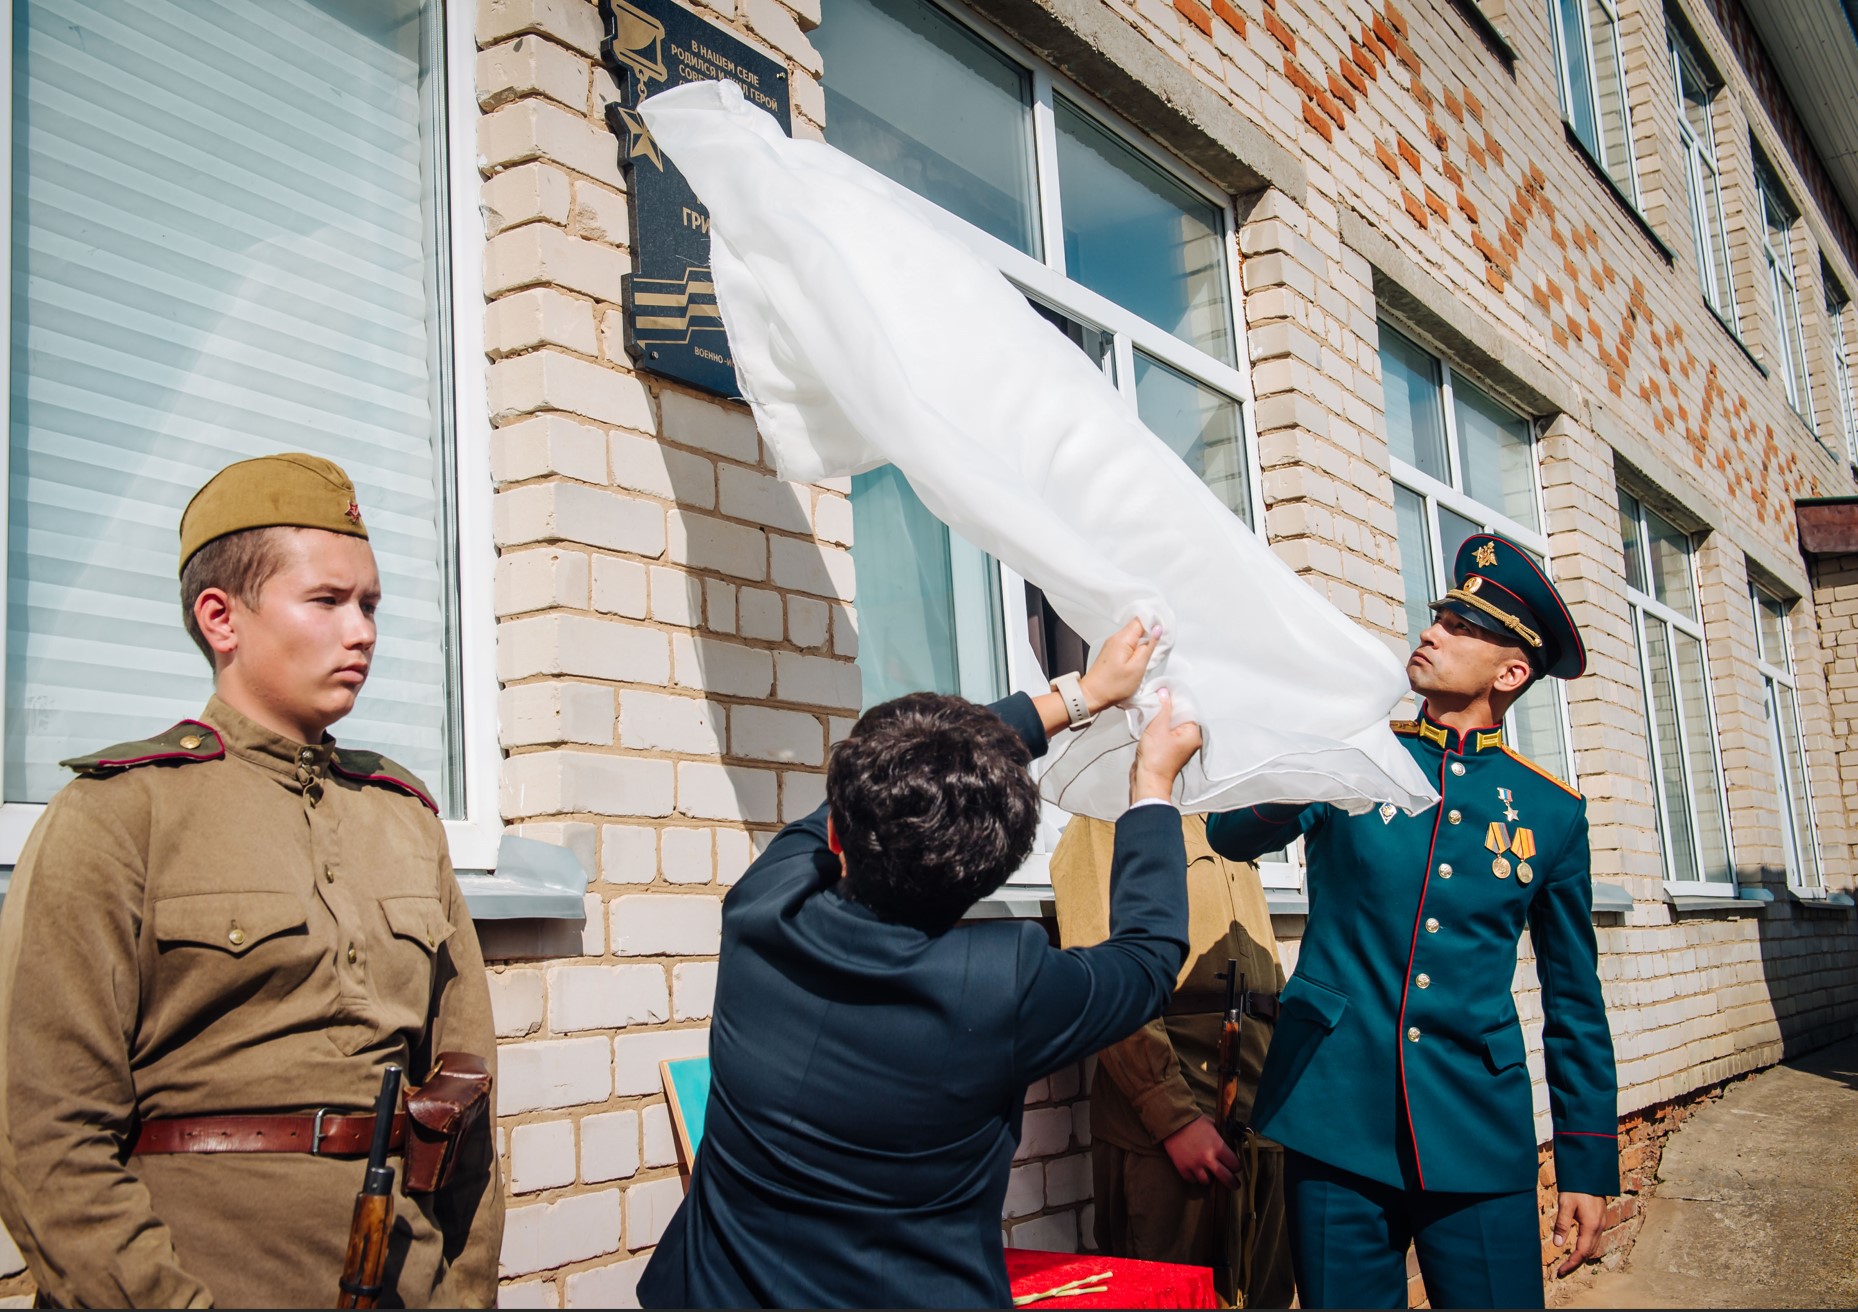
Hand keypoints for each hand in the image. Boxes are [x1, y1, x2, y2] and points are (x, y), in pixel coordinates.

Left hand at [1079, 618, 1160, 712]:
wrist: (1092, 696)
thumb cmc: (1112, 686)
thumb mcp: (1137, 668)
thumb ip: (1148, 647)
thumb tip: (1157, 630)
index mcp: (1122, 639)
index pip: (1141, 620)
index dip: (1154, 623)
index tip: (1163, 633)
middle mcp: (1115, 638)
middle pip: (1137, 626)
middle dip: (1150, 633)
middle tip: (1158, 647)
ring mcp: (1112, 645)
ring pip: (1133, 635)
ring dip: (1143, 642)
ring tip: (1149, 655)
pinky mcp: (1111, 652)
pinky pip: (1127, 644)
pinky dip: (1135, 649)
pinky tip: (1139, 659)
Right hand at [1131, 688, 1201, 802]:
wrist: (1147, 780)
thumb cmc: (1156, 760)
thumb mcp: (1158, 727)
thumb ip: (1163, 708)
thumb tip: (1165, 693)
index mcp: (1193, 734)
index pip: (1188, 708)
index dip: (1176, 698)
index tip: (1165, 690)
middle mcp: (1189, 739)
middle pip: (1180, 715)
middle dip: (1168, 707)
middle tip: (1156, 698)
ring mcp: (1179, 745)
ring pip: (1172, 723)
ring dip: (1161, 716)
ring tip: (1151, 711)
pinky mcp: (1169, 749)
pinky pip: (1166, 732)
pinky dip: (1158, 726)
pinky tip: (1149, 722)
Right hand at [1161, 1115, 1239, 1187]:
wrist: (1174, 1120)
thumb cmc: (1195, 1122)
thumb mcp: (1213, 1127)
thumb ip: (1221, 1140)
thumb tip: (1230, 1148)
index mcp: (1218, 1146)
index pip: (1235, 1164)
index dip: (1236, 1167)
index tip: (1235, 1168)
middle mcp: (1208, 1158)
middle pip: (1226, 1178)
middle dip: (1232, 1183)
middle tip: (1234, 1185)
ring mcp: (1194, 1164)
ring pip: (1207, 1181)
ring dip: (1209, 1178)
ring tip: (1209, 1173)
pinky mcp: (1182, 1167)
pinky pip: (1192, 1180)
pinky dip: (1194, 1177)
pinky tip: (1195, 1171)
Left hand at [1552, 1191, 1604, 1275]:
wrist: (1589, 1172)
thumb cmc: (1576, 1186)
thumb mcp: (1566, 1204)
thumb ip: (1562, 1225)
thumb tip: (1557, 1244)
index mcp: (1592, 1225)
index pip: (1582, 1252)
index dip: (1571, 1263)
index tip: (1560, 1272)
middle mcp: (1600, 1227)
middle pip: (1589, 1252)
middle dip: (1576, 1263)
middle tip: (1562, 1270)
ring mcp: (1602, 1223)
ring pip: (1593, 1246)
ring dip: (1582, 1256)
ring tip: (1568, 1262)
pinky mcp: (1600, 1218)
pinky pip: (1594, 1239)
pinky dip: (1586, 1247)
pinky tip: (1577, 1246)